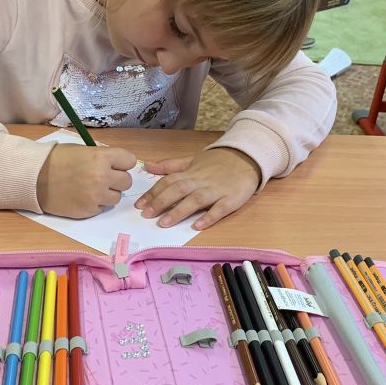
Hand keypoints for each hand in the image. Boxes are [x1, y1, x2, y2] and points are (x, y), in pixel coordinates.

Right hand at [37, 144, 136, 218]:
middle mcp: (102, 177)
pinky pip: (102, 208)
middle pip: (127, 181)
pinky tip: (83, 196)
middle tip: (104, 178)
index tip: (115, 164)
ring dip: (108, 193)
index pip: (130, 160)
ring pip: (117, 197)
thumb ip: (102, 157)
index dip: (122, 162)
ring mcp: (96, 196)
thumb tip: (117, 164)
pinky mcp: (88, 210)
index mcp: (101, 157)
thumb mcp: (82, 150)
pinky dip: (96, 203)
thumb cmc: (56, 160)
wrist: (33, 178)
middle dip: (117, 179)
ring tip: (92, 188)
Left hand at [135, 148, 260, 229]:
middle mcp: (201, 181)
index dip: (153, 193)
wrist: (247, 158)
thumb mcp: (192, 160)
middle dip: (161, 202)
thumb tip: (147, 166)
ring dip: (179, 211)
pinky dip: (208, 217)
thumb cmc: (217, 162)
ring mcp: (217, 190)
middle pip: (178, 190)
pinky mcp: (231, 199)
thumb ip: (170, 166)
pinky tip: (197, 226)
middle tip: (146, 215)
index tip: (139, 205)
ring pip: (196, 200)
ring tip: (164, 223)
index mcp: (190, 173)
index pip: (168, 181)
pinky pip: (219, 209)